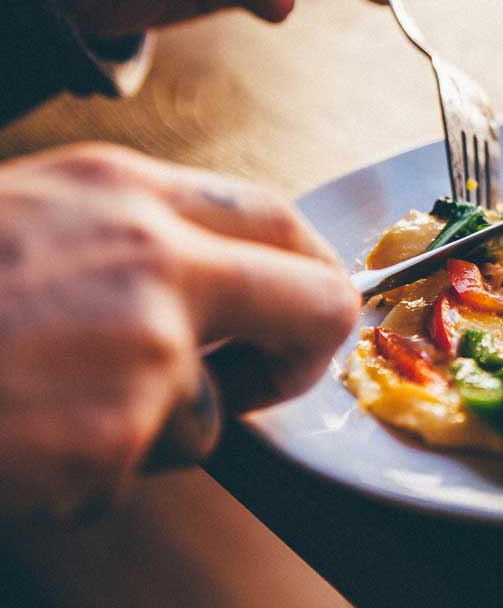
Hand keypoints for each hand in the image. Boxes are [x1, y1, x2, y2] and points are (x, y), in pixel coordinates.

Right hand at [0, 143, 359, 521]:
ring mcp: (143, 348)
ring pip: (215, 413)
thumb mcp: (29, 219)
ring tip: (50, 407)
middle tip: (262, 381)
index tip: (304, 308)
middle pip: (315, 305)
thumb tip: (214, 278)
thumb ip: (127, 238)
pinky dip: (91, 473)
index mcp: (124, 190)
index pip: (280, 218)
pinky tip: (23, 441)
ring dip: (154, 428)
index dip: (310, 272)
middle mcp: (155, 257)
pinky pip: (139, 468)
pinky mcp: (117, 435)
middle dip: (299, 357)